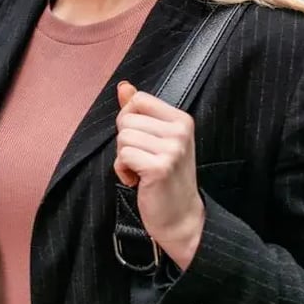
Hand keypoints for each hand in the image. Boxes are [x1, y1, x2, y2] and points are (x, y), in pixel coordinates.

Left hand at [113, 81, 205, 269]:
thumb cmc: (165, 177)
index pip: (138, 99)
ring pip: (122, 138)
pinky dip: (123, 171)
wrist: (180, 217)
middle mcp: (180, 131)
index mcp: (181, 119)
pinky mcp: (159, 168)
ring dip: (123, 158)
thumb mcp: (156, 139)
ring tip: (141, 171)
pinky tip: (137, 181)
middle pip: (126, 119)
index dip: (129, 119)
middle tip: (143, 159)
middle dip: (125, 141)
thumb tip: (123, 86)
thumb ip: (138, 111)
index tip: (142, 140)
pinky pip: (123, 156)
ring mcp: (172, 149)